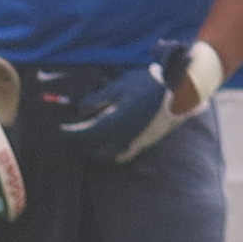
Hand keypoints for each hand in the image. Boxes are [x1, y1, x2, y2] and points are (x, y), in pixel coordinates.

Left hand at [56, 44, 213, 163]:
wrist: (182, 92)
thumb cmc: (148, 85)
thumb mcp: (118, 87)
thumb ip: (97, 100)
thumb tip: (81, 112)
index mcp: (116, 123)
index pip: (85, 135)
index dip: (70, 133)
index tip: (60, 129)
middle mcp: (126, 138)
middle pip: (96, 151)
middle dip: (82, 144)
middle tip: (73, 134)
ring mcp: (138, 143)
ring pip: (111, 156)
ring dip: (97, 150)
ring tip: (89, 137)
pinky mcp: (147, 143)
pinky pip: (124, 154)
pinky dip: (112, 150)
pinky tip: (109, 138)